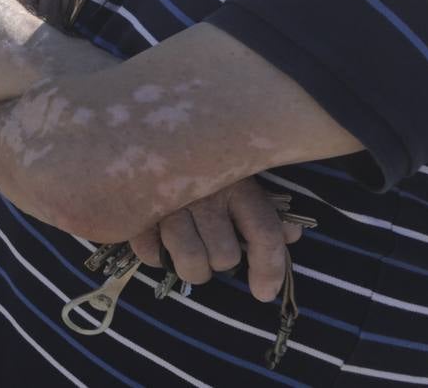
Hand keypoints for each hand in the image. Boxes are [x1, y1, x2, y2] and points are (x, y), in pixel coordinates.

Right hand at [128, 178, 304, 301]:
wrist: (141, 135)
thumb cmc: (198, 162)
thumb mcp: (236, 176)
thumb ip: (265, 207)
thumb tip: (292, 236)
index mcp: (236, 183)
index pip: (264, 233)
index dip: (270, 269)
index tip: (263, 293)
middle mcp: (204, 194)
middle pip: (225, 256)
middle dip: (221, 262)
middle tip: (212, 246)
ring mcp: (167, 204)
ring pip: (192, 263)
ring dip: (193, 268)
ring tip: (189, 253)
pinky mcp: (135, 212)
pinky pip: (152, 255)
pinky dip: (157, 256)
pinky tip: (160, 241)